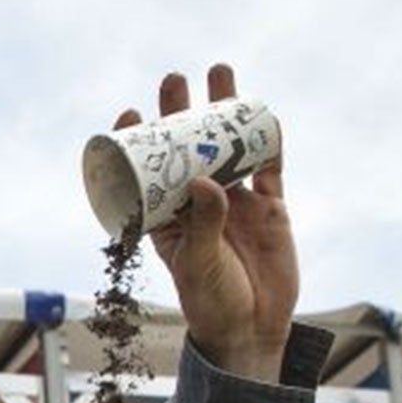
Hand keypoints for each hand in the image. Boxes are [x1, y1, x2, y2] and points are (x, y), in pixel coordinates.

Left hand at [120, 64, 296, 382]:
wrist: (253, 329)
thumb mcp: (199, 263)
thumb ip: (203, 223)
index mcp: (167, 219)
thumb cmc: (211, 302)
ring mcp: (235, 202)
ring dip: (225, 112)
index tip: (131, 114)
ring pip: (228, 147)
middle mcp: (198, 204)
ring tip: (219, 73)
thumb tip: (205, 180)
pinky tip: (264, 112)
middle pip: (187, 149)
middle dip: (180, 112)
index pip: (148, 172)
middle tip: (174, 78)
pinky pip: (268, 165)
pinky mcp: (269, 207)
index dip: (139, 142)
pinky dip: (267, 139)